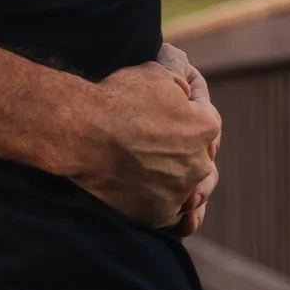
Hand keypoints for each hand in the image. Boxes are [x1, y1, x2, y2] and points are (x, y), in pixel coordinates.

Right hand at [70, 54, 223, 229]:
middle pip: (196, 161)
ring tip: (145, 173)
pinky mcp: (157, 215)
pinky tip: (137, 190)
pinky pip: (163, 212)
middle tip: (154, 149)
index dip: (187, 121)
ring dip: (168, 182)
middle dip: (180, 155)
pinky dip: (153, 203)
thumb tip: (182, 92)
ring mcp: (178, 192)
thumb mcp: (153, 74)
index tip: (169, 122)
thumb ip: (175, 84)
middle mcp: (199, 164)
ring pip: (182, 190)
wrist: (82, 132)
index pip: (206, 126)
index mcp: (205, 128)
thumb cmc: (116, 99)